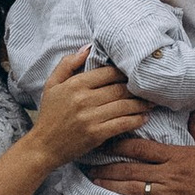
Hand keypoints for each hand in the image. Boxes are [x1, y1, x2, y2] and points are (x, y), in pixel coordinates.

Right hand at [29, 50, 145, 170]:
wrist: (43, 147)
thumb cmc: (49, 115)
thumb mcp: (52, 85)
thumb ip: (68, 64)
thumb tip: (88, 48)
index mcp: (75, 84)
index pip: (109, 72)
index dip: (125, 73)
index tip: (135, 75)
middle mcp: (84, 99)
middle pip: (120, 89)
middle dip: (138, 88)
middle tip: (150, 88)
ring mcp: (91, 117)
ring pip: (124, 106)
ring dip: (141, 104)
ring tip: (151, 102)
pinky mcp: (96, 134)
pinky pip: (122, 124)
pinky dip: (136, 120)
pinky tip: (144, 118)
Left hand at [93, 110, 194, 194]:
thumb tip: (192, 113)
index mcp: (176, 155)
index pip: (141, 147)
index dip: (119, 144)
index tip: (104, 141)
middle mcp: (169, 174)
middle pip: (131, 169)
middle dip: (107, 166)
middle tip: (88, 164)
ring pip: (134, 190)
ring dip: (112, 186)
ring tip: (94, 183)